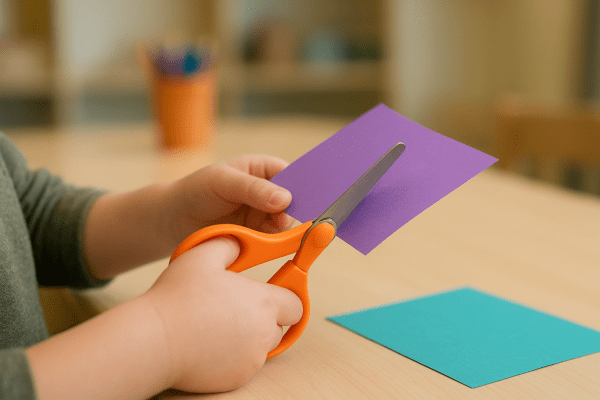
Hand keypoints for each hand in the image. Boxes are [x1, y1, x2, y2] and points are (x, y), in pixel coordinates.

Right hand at [143, 236, 302, 392]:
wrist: (155, 342)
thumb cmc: (178, 298)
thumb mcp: (203, 255)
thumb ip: (229, 244)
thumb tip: (240, 243)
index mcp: (263, 303)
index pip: (296, 303)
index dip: (286, 294)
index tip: (272, 288)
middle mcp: (264, 334)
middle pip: (279, 325)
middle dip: (265, 316)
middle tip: (236, 305)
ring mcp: (251, 359)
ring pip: (261, 346)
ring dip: (248, 335)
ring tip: (217, 323)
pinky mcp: (237, 378)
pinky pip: (244, 364)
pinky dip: (233, 355)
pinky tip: (209, 343)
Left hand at [166, 154, 294, 247]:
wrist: (174, 220)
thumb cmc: (196, 190)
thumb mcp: (223, 182)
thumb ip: (253, 189)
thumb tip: (285, 199)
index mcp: (265, 169)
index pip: (293, 175)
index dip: (303, 188)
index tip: (305, 201)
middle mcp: (270, 191)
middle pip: (296, 202)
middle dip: (294, 212)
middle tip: (283, 220)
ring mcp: (265, 215)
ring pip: (288, 224)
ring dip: (283, 230)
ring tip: (266, 232)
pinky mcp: (259, 236)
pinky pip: (275, 240)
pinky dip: (272, 243)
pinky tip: (263, 243)